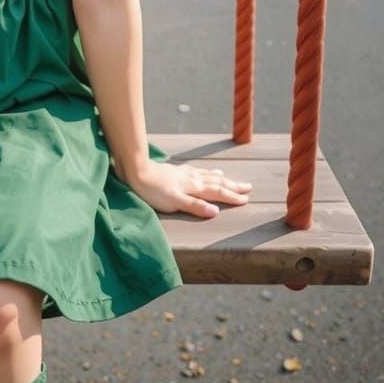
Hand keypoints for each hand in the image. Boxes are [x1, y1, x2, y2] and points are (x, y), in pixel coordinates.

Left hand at [121, 160, 251, 218]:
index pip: (217, 192)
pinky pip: (194, 170)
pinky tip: (201, 171)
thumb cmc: (153, 190)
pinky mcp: (173, 171)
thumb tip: (216, 212)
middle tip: (248, 187)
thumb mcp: (174, 202)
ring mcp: (182, 173)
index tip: (246, 199)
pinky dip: (203, 171)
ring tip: (229, 178)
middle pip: (216, 182)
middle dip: (232, 185)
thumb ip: (195, 206)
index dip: (231, 197)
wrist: (135, 170)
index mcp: (193, 188)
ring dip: (220, 178)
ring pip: (206, 175)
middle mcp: (191, 179)